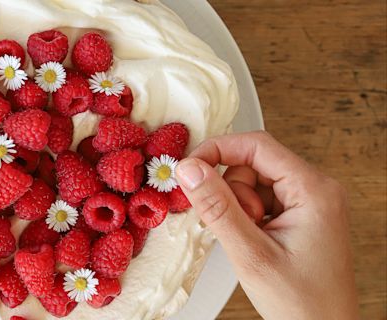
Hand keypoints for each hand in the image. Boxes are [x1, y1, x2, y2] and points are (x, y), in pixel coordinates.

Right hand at [175, 131, 357, 319]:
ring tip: (249, 241)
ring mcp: (309, 203)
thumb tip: (189, 169)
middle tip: (236, 228)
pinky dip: (245, 217)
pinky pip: (259, 200)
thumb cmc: (301, 302)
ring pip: (252, 183)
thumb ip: (218, 208)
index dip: (218, 151)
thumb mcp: (250, 254)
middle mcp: (316, 189)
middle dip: (232, 192)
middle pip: (253, 164)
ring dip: (238, 208)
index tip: (188, 168)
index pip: (257, 146)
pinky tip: (252, 241)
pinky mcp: (299, 215)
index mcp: (314, 190)